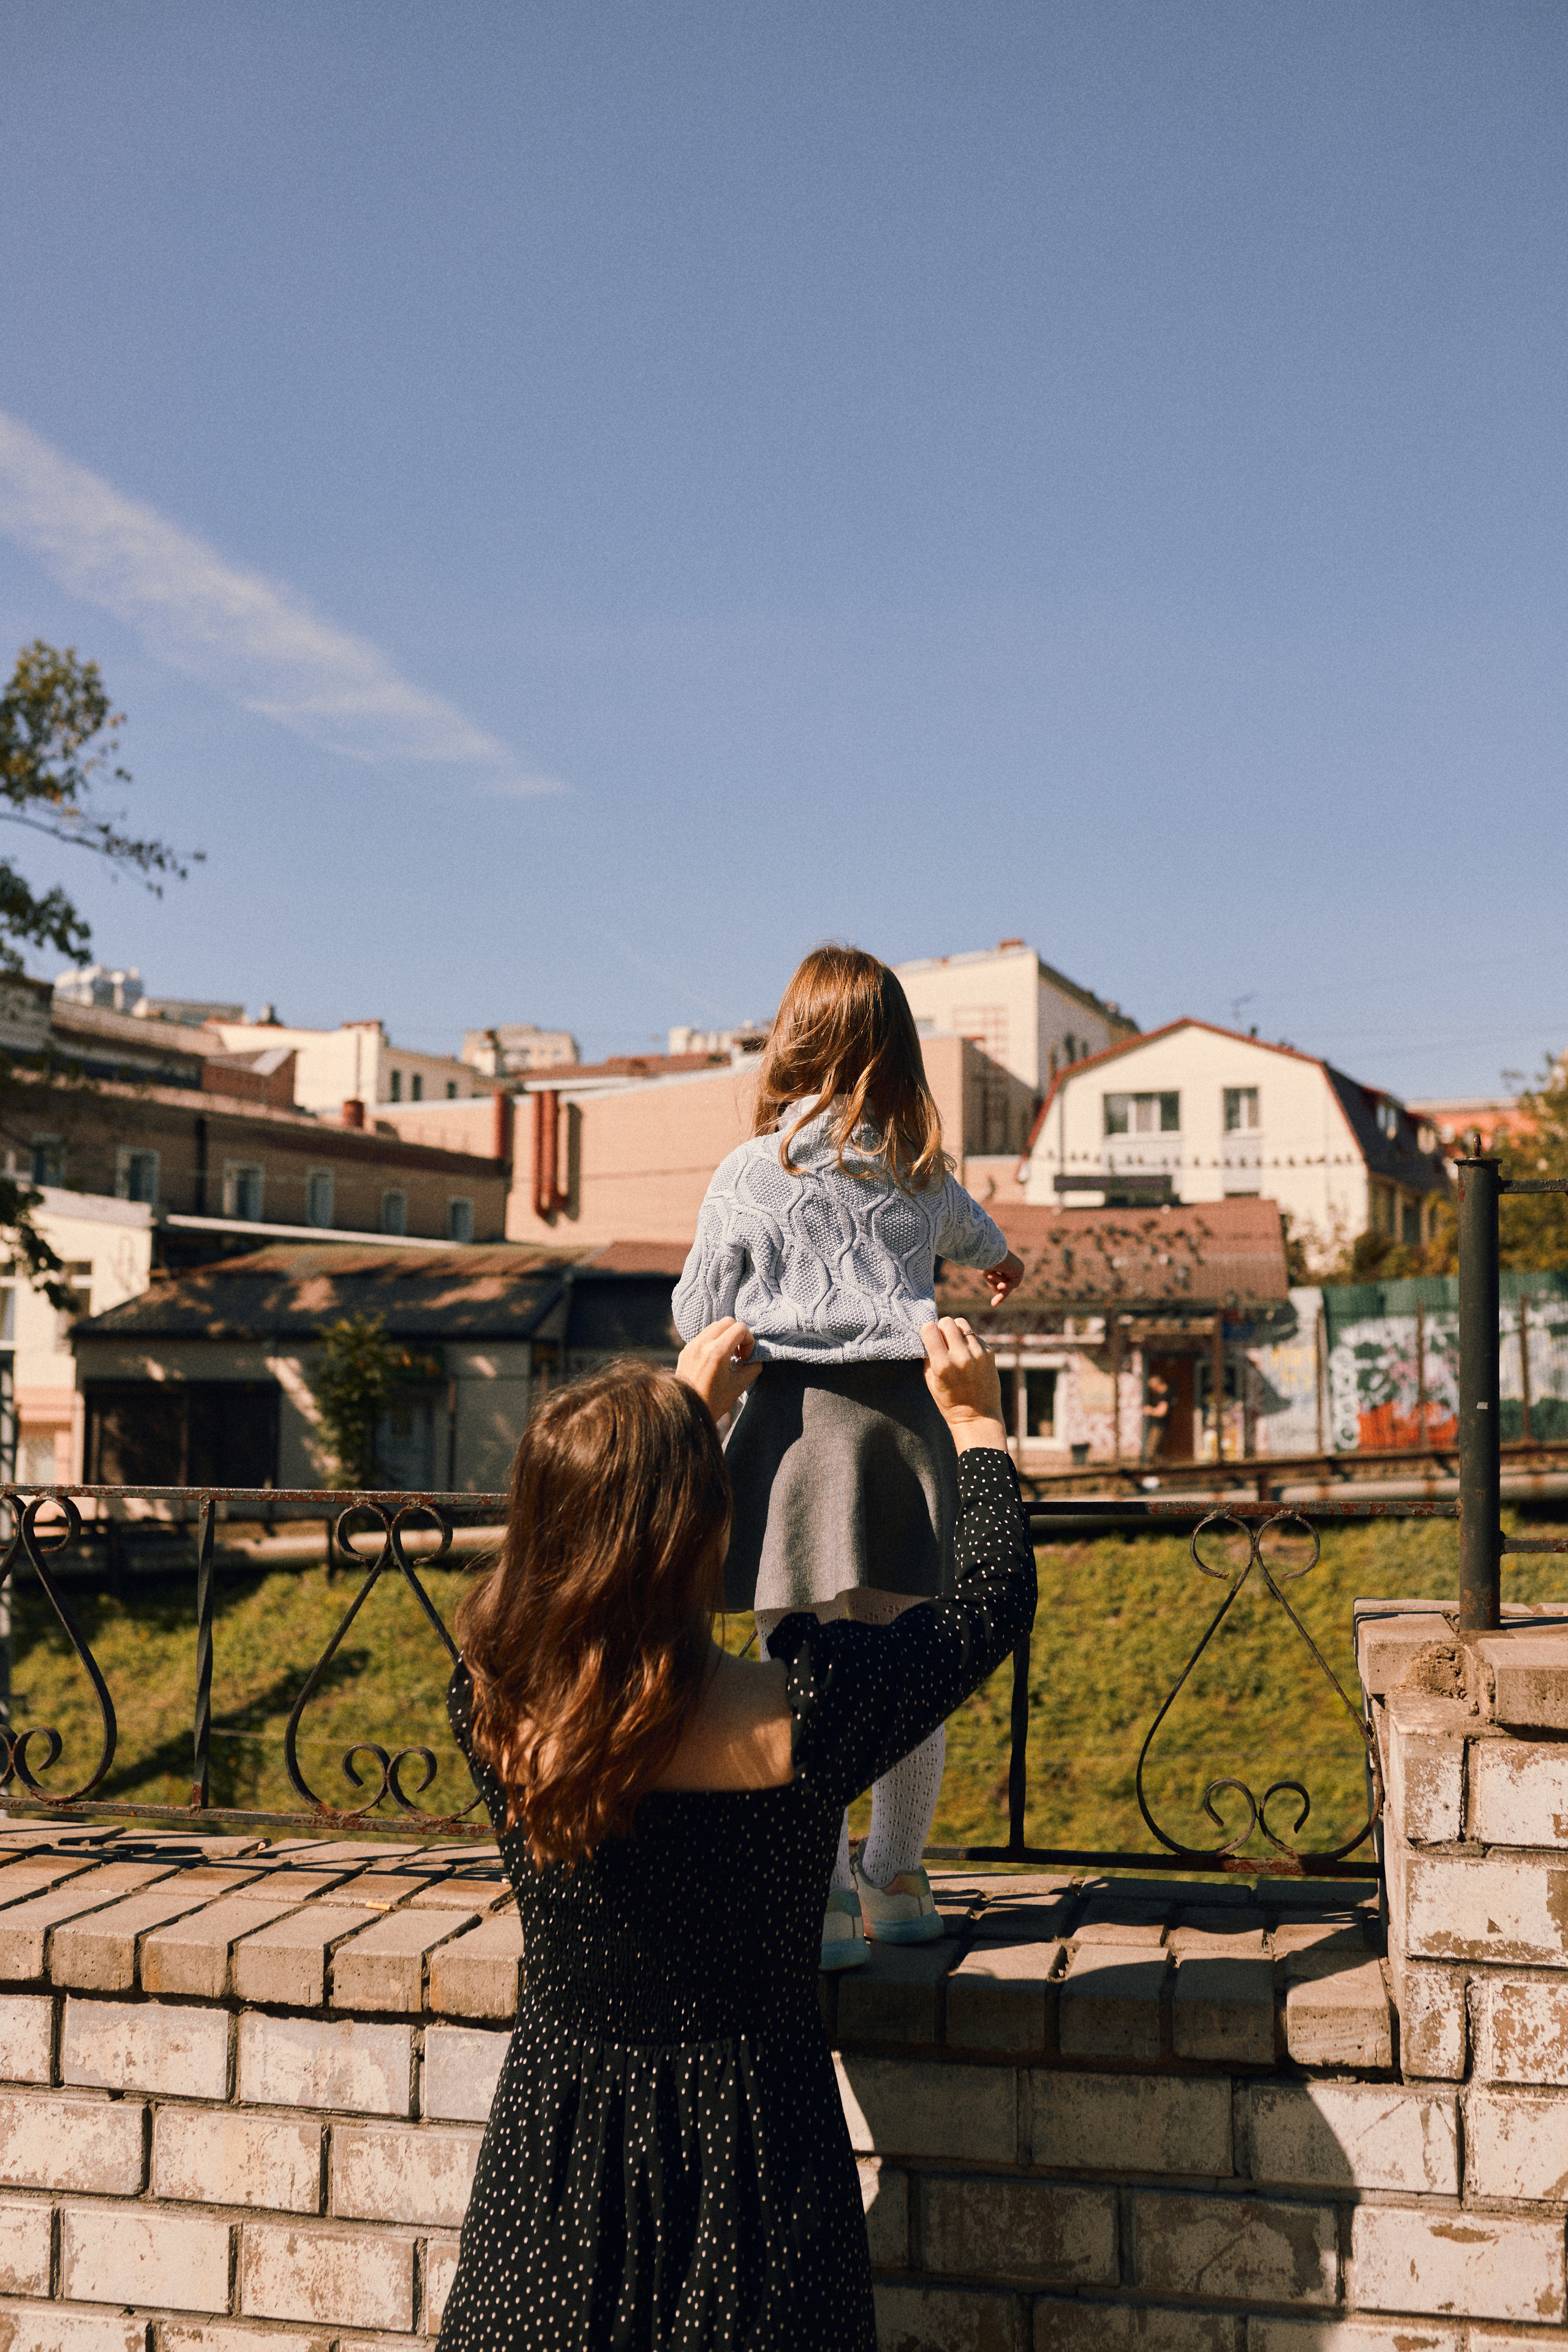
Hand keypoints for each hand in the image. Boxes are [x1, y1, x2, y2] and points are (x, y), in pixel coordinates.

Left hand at [676, 1318, 761, 1422]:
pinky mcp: (685, 1350)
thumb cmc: (714, 1401)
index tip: (746, 1358)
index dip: (749, 1340)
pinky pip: (704, 1335)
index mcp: (717, 1351)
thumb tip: (756, 1359)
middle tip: (739, 1354)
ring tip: (728, 1356)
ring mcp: (692, 1345)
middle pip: (727, 1322)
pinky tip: (716, 1359)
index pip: (740, 1328)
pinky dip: (714, 1340)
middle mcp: (702, 1343)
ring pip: (715, 1326)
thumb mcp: (738, 1386)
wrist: (687, 1409)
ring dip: (726, 1336)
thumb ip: (752, 1368)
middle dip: (738, 1334)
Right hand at [920, 1316, 1008, 1452]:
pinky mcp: (989, 1353)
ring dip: (955, 1331)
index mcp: (942, 1365)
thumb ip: (928, 1356)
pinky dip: (968, 1340)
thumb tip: (927, 1334)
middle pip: (947, 1321)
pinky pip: (974, 1335)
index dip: (927, 1331)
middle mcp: (961, 1357)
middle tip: (942, 1340)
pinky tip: (967, 1355)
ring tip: (955, 1344)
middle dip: (941, 1328)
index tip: (929, 1338)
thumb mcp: (931, 1381)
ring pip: (962, 1324)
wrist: (978, 1416)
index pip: (930, 1328)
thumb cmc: (949, 1401)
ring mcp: (978, 1354)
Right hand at [983, 1250, 1023, 1302]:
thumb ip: (993, 1283)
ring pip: (1009, 1284)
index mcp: (998, 1262)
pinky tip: (1000, 1284)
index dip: (997, 1289)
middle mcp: (1008, 1263)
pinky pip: (1014, 1283)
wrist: (987, 1252)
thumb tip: (998, 1292)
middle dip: (1001, 1295)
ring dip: (1000, 1285)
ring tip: (992, 1279)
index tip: (993, 1303)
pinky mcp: (1020, 1268)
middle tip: (993, 1305)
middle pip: (1007, 1283)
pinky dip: (1007, 1285)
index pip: (1001, 1278)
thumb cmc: (983, 1260)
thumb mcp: (986, 1274)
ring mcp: (1014, 1265)